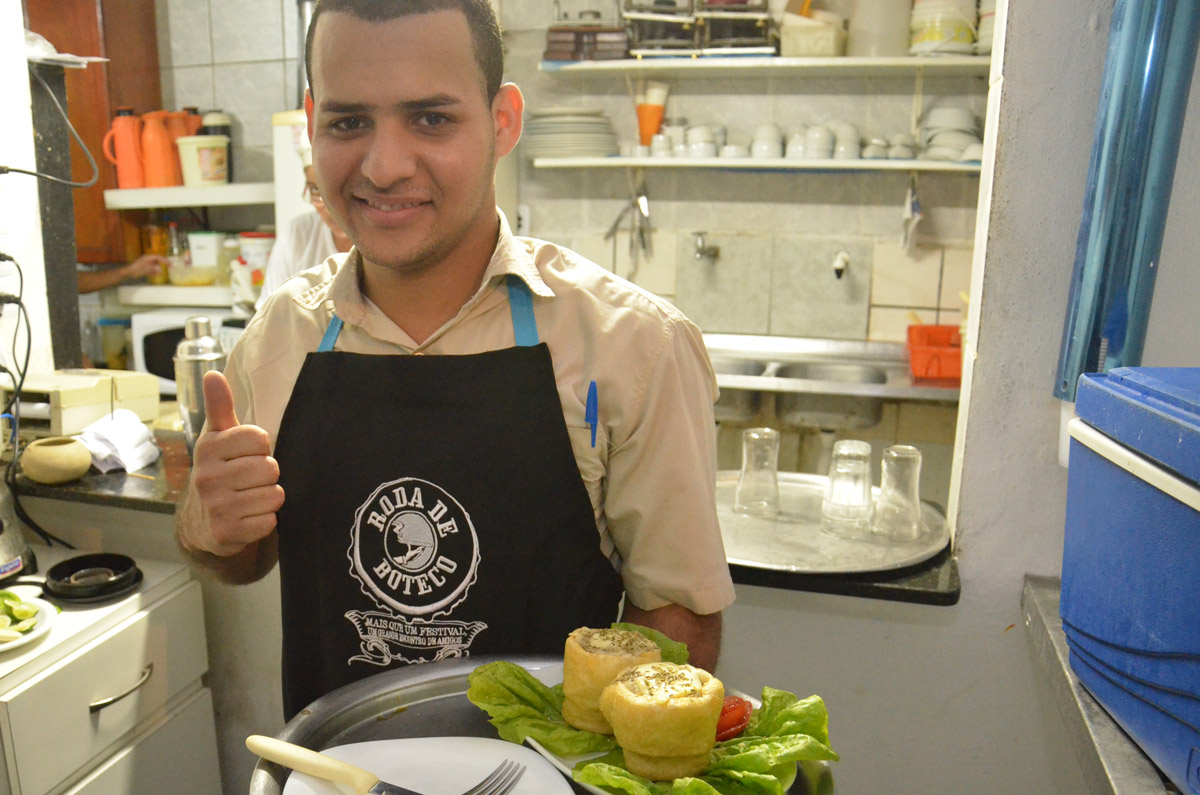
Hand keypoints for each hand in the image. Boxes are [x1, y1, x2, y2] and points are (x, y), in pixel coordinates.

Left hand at [123, 254, 166, 280]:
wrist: (128, 273)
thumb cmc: (135, 270)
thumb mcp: (144, 269)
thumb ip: (152, 269)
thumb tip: (160, 269)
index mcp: (148, 258)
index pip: (159, 257)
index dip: (165, 260)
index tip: (170, 265)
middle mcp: (148, 260)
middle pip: (158, 260)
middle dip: (164, 263)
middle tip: (171, 267)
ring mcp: (146, 263)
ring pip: (156, 264)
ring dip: (160, 268)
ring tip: (163, 272)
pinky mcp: (145, 268)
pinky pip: (152, 268)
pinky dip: (156, 271)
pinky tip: (157, 274)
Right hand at [188, 370, 284, 556]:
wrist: (201, 522)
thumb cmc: (219, 471)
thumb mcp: (217, 437)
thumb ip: (220, 407)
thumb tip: (212, 374)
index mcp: (208, 448)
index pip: (259, 438)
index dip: (261, 448)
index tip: (247, 454)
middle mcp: (207, 476)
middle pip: (270, 468)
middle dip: (267, 474)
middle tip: (250, 480)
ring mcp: (216, 506)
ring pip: (274, 495)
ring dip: (269, 498)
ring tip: (250, 497)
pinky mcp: (226, 532)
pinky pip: (270, 521)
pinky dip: (266, 520)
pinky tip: (249, 517)